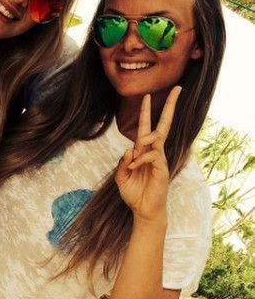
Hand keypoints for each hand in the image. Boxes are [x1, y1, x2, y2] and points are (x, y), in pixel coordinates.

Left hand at [115, 86, 180, 222]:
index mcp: (143, 150)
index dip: (146, 111)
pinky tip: (134, 168)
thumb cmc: (133, 193)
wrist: (143, 210)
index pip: (146, 126)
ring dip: (144, 142)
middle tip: (177, 88)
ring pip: (157, 137)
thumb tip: (129, 149)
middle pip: (163, 124)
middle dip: (169, 106)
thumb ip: (122, 163)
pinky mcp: (163, 167)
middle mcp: (153, 151)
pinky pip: (153, 155)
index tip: (147, 95)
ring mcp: (160, 158)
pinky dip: (141, 159)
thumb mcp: (121, 177)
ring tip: (134, 160)